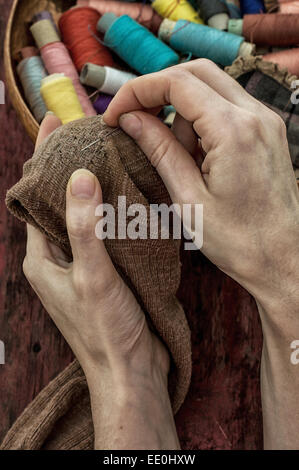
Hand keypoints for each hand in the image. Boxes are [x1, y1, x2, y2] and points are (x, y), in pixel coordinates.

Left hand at [23, 115, 178, 448]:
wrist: (130, 371)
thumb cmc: (107, 332)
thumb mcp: (93, 277)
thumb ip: (84, 228)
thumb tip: (78, 176)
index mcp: (41, 257)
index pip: (34, 196)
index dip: (44, 157)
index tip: (57, 121)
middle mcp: (56, 257)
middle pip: (58, 200)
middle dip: (69, 165)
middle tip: (89, 131)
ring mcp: (79, 263)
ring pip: (82, 214)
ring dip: (93, 186)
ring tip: (110, 153)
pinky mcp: (102, 270)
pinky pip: (102, 230)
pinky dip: (111, 209)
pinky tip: (128, 194)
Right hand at [104, 59, 298, 306]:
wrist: (283, 258)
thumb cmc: (239, 240)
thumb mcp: (188, 198)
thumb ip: (159, 151)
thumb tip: (130, 119)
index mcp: (233, 131)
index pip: (177, 83)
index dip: (137, 92)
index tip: (115, 115)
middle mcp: (255, 115)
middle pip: (196, 73)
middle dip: (158, 92)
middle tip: (135, 121)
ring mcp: (265, 121)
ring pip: (211, 88)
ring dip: (183, 113)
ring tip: (183, 161)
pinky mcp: (266, 131)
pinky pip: (226, 108)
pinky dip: (203, 122)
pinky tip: (199, 158)